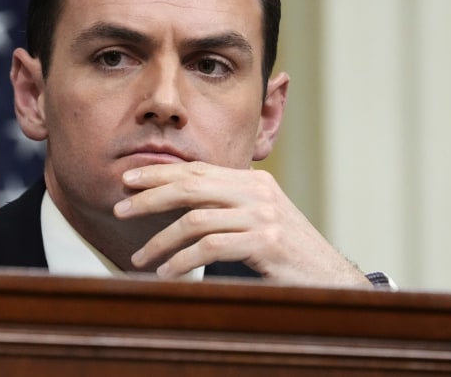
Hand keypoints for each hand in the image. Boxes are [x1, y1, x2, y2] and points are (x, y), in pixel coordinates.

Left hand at [113, 161, 370, 286]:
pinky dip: (182, 261)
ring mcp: (263, 216)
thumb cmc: (287, 252)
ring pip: (195, 219)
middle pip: (191, 186)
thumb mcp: (258, 219)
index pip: (196, 170)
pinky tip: (167, 273)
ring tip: (139, 257)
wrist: (331, 279)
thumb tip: (179, 205)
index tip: (127, 180)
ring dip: (160, 240)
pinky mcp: (266, 242)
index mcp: (253, 181)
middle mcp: (258, 192)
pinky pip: (210, 247)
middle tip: (119, 208)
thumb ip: (226, 206)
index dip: (159, 173)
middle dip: (149, 196)